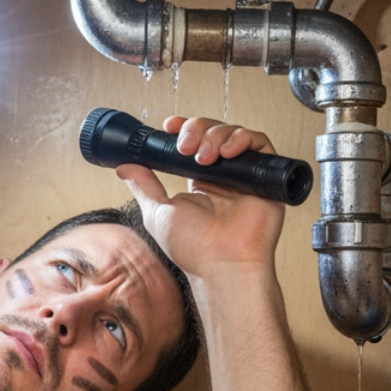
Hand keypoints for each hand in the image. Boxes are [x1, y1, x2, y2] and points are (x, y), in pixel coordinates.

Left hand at [116, 116, 286, 278]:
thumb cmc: (194, 249)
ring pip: (234, 133)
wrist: (221, 264)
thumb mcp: (158, 212)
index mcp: (202, 182)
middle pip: (214, 132)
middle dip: (197, 130)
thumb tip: (125, 166)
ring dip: (216, 135)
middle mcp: (224, 176)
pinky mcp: (265, 177)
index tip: (169, 126)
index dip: (185, 128)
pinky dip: (243, 139)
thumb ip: (144, 186)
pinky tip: (227, 152)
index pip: (196, 142)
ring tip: (205, 156)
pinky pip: (260, 145)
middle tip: (186, 146)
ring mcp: (245, 176)